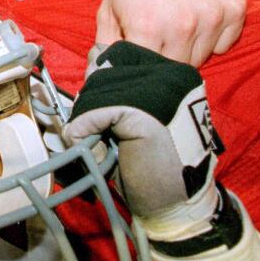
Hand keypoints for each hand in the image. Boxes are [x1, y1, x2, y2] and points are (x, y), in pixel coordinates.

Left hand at [67, 41, 221, 238]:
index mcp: (169, 72)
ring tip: (100, 149)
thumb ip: (112, 90)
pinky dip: (85, 132)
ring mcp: (158, 89)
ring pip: (95, 90)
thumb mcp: (129, 118)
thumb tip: (89, 59)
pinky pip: (94, 110)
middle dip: (90, 104)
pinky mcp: (142, 110)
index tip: (99, 115)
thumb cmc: (151, 164)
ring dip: (87, 122)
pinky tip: (97, 153)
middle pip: (102, 70)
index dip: (98, 83)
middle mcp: (168, 73)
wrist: (174, 205)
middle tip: (97, 138)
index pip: (116, 55)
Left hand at [98, 0, 245, 65]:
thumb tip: (105, 75)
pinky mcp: (235, 8)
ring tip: (176, 23)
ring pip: (202, 58)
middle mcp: (183, 24)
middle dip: (166, 60)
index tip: (142, 57)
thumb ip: (106, 46)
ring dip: (189, 49)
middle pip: (178, 70)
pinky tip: (198, 16)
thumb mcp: (109, 8)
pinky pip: (224, 44)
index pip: (150, 72)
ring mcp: (212, 16)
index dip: (144, 67)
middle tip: (159, 39)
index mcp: (148, 26)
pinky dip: (213, 38)